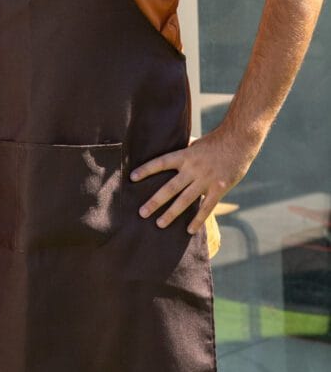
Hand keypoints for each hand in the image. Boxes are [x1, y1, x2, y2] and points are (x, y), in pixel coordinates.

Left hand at [130, 128, 253, 233]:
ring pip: (185, 200)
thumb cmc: (216, 141)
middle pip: (170, 187)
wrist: (240, 141)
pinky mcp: (219, 188)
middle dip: (155, 201)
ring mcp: (206, 180)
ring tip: (159, 224)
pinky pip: (206, 207)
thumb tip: (170, 149)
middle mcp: (193, 168)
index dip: (146, 170)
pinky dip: (197, 220)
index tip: (132, 178)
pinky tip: (189, 230)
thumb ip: (184, 150)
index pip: (161, 162)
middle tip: (142, 213)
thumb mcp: (196, 143)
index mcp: (185, 155)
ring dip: (171, 213)